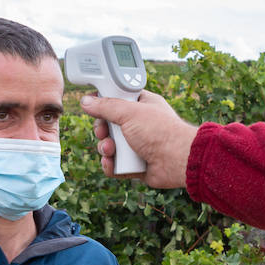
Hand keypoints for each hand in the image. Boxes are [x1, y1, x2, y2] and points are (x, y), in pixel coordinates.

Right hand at [79, 90, 198, 188]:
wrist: (178, 160)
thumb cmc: (160, 131)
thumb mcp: (129, 112)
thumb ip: (105, 106)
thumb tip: (86, 101)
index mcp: (142, 106)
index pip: (117, 99)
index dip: (104, 102)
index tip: (92, 104)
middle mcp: (140, 125)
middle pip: (109, 125)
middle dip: (102, 130)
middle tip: (103, 131)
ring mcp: (138, 145)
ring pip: (110, 146)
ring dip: (105, 148)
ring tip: (110, 149)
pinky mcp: (136, 165)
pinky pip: (115, 165)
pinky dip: (111, 165)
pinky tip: (112, 163)